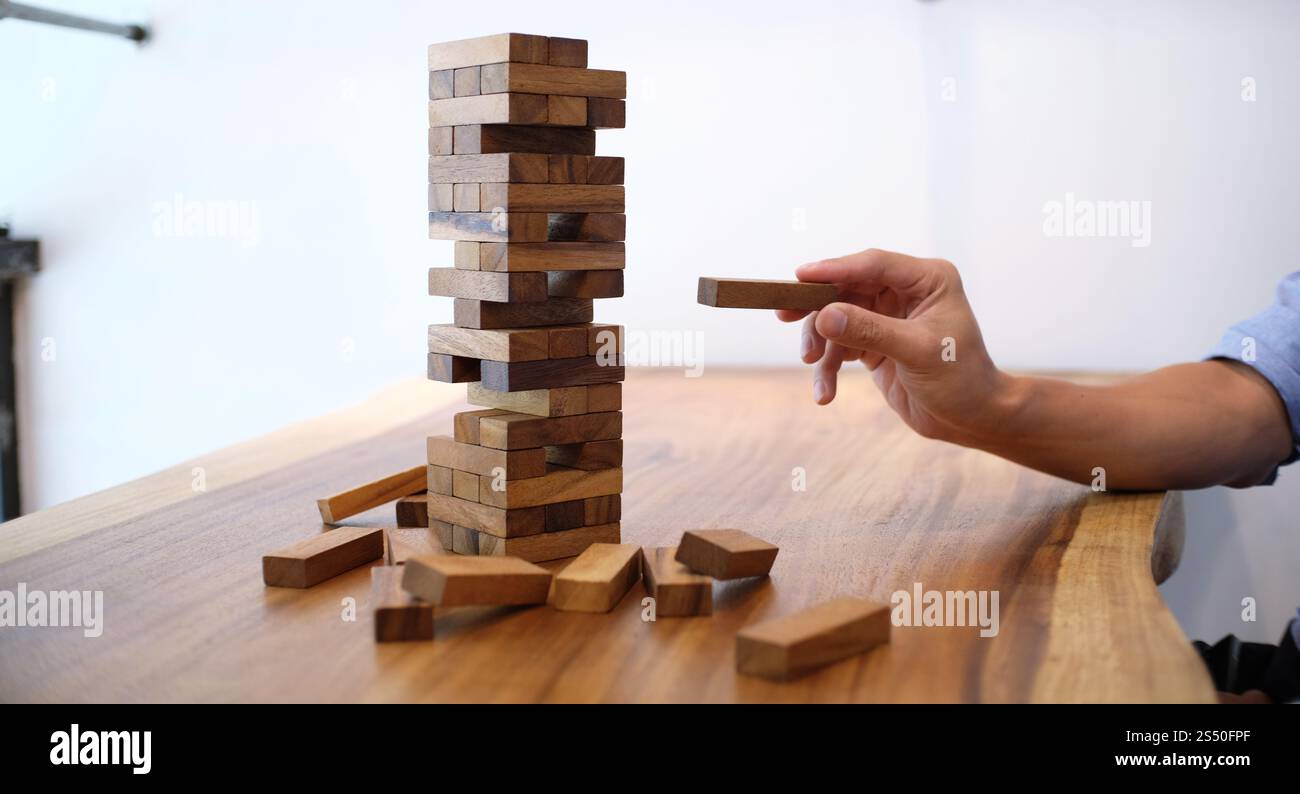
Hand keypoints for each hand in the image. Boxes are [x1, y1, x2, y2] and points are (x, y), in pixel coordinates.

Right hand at [778, 249, 1012, 445]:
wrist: (970, 419)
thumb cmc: (960, 379)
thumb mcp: (916, 352)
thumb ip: (870, 331)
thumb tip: (823, 316)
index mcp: (927, 280)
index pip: (874, 265)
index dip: (835, 268)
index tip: (800, 276)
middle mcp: (906, 292)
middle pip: (847, 288)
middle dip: (818, 308)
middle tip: (783, 314)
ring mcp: (887, 317)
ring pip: (837, 318)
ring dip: (821, 343)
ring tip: (812, 364)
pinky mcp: (874, 343)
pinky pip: (840, 347)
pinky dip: (828, 368)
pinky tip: (824, 393)